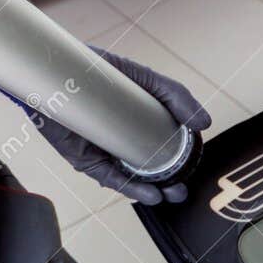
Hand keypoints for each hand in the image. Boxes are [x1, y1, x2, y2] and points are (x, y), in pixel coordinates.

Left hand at [10, 47, 210, 204]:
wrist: (57, 69)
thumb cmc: (97, 69)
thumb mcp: (144, 78)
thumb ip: (176, 96)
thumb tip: (205, 124)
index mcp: (137, 121)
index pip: (162, 147)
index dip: (180, 160)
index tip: (194, 165)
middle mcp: (121, 139)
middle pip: (148, 168)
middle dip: (168, 183)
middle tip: (182, 189)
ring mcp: (103, 150)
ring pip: (130, 178)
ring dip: (152, 190)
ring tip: (170, 193)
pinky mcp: (84, 158)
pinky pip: (109, 178)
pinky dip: (130, 188)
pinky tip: (149, 193)